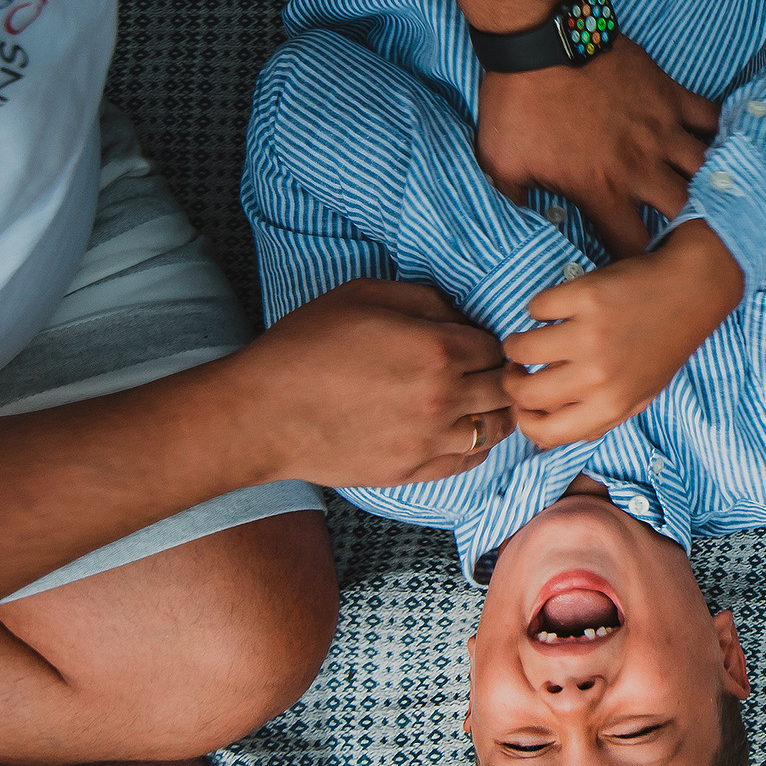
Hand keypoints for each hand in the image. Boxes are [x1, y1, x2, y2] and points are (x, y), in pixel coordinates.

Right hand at [221, 279, 513, 488]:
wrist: (262, 413)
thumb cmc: (306, 346)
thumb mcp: (364, 295)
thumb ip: (425, 299)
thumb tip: (461, 316)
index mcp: (435, 349)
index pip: (495, 347)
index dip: (488, 341)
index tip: (475, 342)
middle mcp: (442, 397)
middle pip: (503, 389)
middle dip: (498, 375)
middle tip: (485, 371)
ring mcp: (428, 440)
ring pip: (495, 429)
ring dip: (493, 412)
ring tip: (478, 401)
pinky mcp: (411, 471)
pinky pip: (467, 462)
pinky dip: (475, 446)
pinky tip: (462, 431)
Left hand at [478, 39, 720, 257]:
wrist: (541, 39)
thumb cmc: (519, 103)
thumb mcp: (501, 163)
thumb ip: (514, 201)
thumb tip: (511, 226)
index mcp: (602, 189)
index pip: (631, 245)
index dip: (636, 264)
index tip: (636, 268)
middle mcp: (640, 165)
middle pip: (685, 213)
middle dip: (690, 231)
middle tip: (690, 240)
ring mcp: (661, 129)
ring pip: (707, 169)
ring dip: (711, 186)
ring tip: (718, 201)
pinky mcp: (669, 95)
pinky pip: (710, 118)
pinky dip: (720, 134)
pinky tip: (724, 146)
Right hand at [502, 219, 744, 447]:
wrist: (693, 290)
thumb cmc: (663, 346)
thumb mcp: (638, 395)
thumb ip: (595, 420)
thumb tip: (541, 440)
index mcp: (612, 406)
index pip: (545, 433)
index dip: (524, 419)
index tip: (521, 402)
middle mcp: (599, 376)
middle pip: (525, 393)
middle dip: (512, 380)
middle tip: (517, 367)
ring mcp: (591, 335)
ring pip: (520, 349)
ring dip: (517, 344)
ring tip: (531, 337)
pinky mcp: (586, 297)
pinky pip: (536, 308)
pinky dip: (541, 307)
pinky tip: (559, 308)